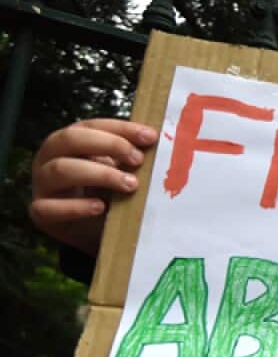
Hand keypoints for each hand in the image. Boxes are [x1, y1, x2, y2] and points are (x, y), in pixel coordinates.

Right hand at [28, 119, 156, 254]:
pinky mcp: (41, 212)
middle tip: (138, 160)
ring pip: (60, 170)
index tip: (150, 137)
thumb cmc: (106, 193)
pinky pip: (49, 207)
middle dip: (108, 145)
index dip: (121, 129)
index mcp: (69, 142)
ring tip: (130, 185)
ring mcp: (42, 185)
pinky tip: (100, 207)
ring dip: (99, 174)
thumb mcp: (119, 171)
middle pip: (69, 139)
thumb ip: (130, 158)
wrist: (92, 231)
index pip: (91, 126)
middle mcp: (50, 158)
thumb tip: (158, 146)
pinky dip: (76, 207)